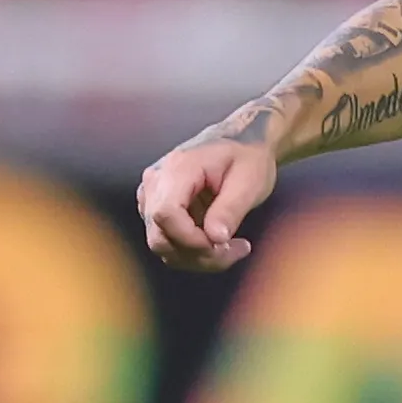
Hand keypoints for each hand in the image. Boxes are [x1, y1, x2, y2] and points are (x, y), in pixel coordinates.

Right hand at [137, 130, 279, 271]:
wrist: (240, 145)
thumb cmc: (247, 158)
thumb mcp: (250, 181)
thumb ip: (230, 209)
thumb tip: (214, 239)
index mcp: (178, 168)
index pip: (165, 213)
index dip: (190, 239)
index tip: (222, 244)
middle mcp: (156, 182)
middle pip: (160, 236)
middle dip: (198, 254)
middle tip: (237, 250)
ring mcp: (151, 197)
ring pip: (162, 245)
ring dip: (198, 257)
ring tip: (234, 248)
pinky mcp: (156, 210)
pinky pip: (167, 242)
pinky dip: (193, 252)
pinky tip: (220, 244)